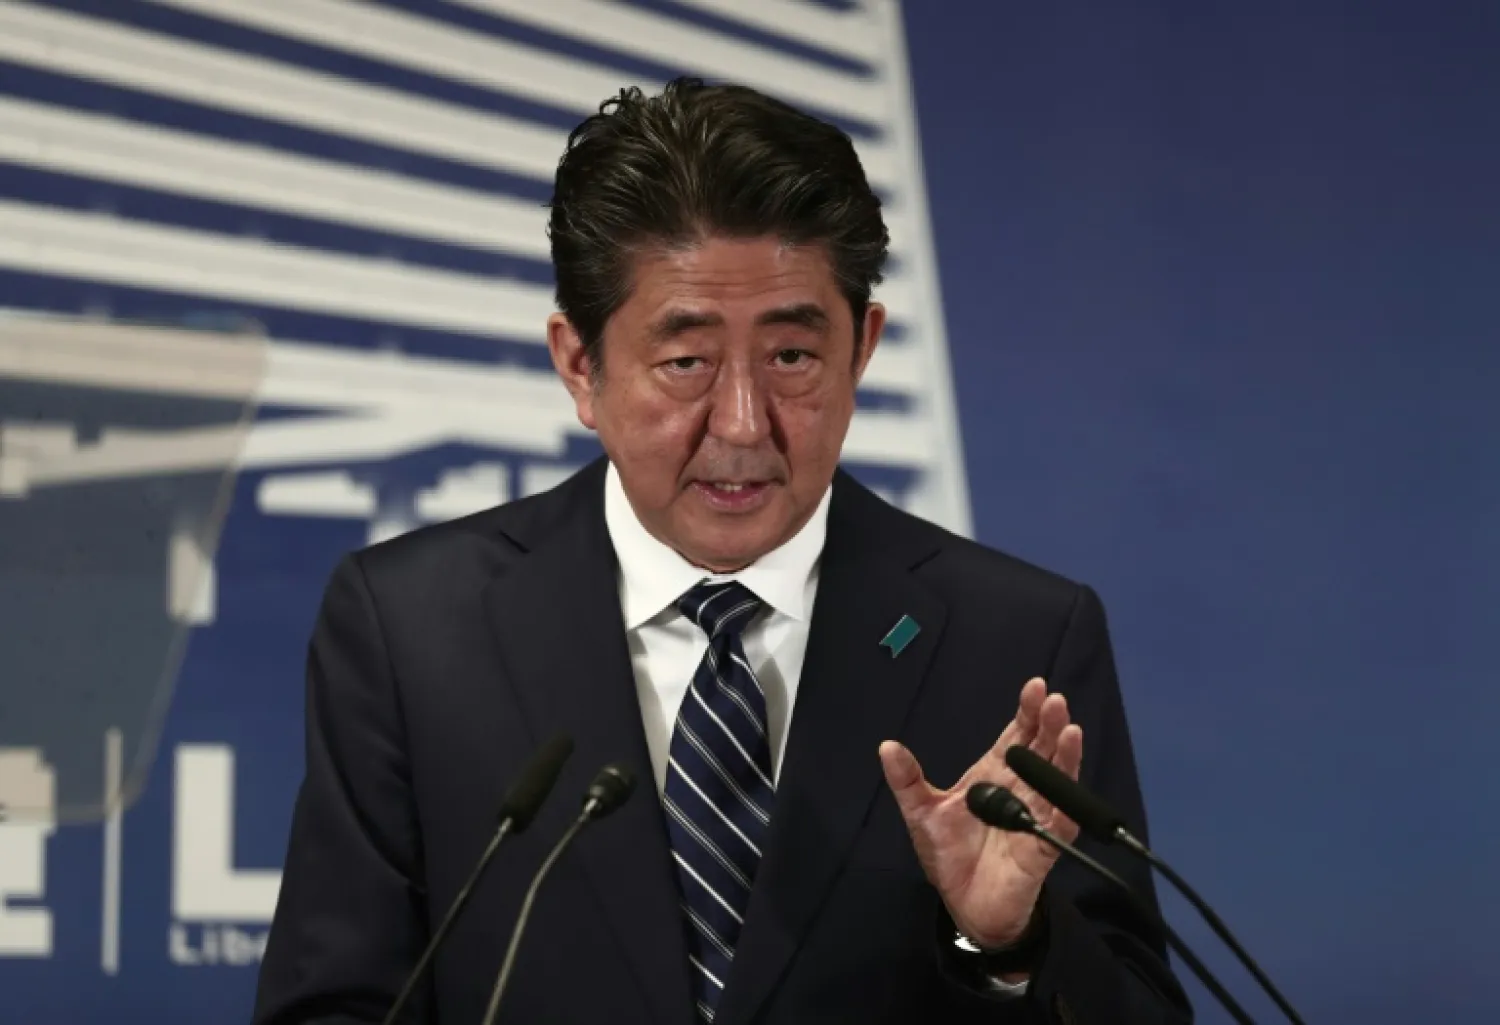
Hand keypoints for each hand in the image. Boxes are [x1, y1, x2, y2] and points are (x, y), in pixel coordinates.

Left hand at [879, 677, 1082, 949]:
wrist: (965, 905)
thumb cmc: (948, 856)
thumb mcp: (921, 813)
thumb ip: (907, 781)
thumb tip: (887, 746)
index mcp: (994, 775)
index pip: (1015, 736)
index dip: (1025, 713)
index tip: (1034, 686)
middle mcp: (1021, 788)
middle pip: (1040, 749)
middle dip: (1047, 723)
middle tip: (1053, 699)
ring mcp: (1036, 814)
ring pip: (1057, 777)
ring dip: (1064, 753)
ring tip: (1067, 726)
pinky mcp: (1045, 844)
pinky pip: (1062, 819)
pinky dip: (1069, 798)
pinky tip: (1070, 777)